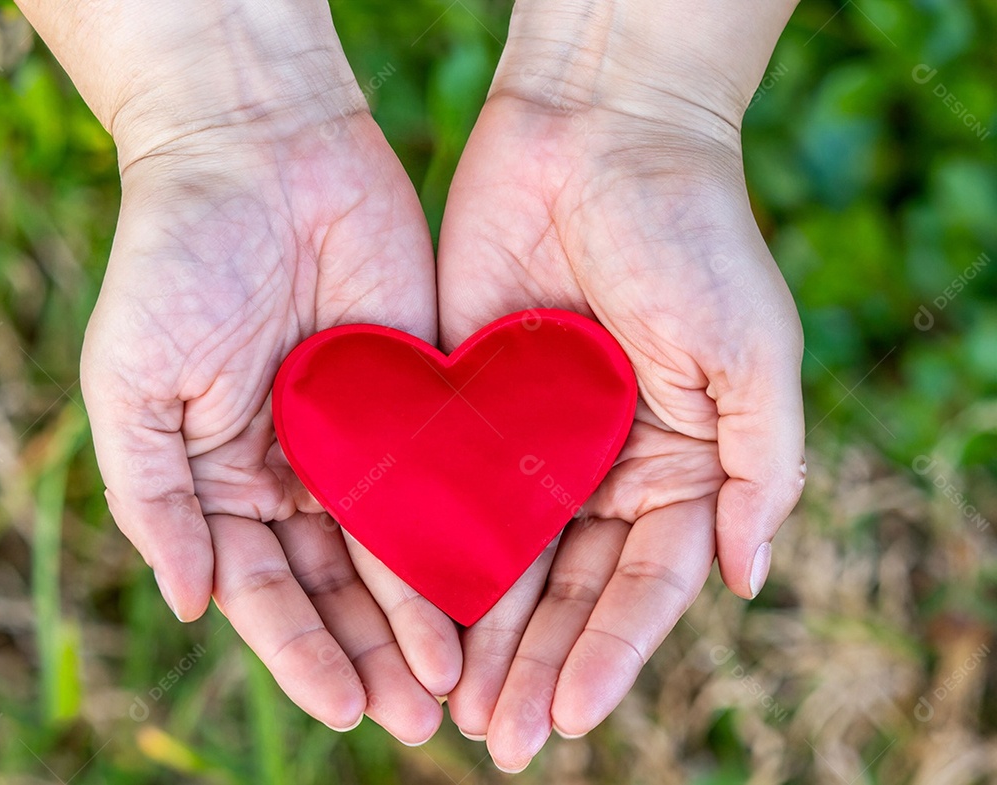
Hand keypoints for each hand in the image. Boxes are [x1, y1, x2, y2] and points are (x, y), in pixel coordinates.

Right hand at [18, 0, 460, 743]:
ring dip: (426, 618)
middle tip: (417, 719)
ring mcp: (367, 438)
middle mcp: (301, 472)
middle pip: (339, 587)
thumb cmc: (177, 262)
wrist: (261, 152)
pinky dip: (465, 536)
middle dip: (374, 653)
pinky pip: (447, 478)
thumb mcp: (134, 388)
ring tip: (458, 685)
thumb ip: (154, 500)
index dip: (302, 652)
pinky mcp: (426, 395)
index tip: (344, 706)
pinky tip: (493, 588)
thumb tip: (188, 607)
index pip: (266, 590)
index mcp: (227, 479)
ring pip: (400, 548)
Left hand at [437, 0, 804, 767]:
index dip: (610, 653)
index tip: (571, 714)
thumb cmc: (692, 235)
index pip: (642, 585)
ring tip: (453, 707)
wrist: (599, 133)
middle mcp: (600, 466)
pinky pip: (446, 491)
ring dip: (480, 633)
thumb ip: (759, 469)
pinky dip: (430, 553)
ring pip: (503, 557)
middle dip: (536, 665)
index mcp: (675, 464)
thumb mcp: (752, 353)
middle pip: (567, 590)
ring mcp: (530, 441)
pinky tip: (411, 611)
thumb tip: (750, 580)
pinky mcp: (465, 404)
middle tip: (501, 739)